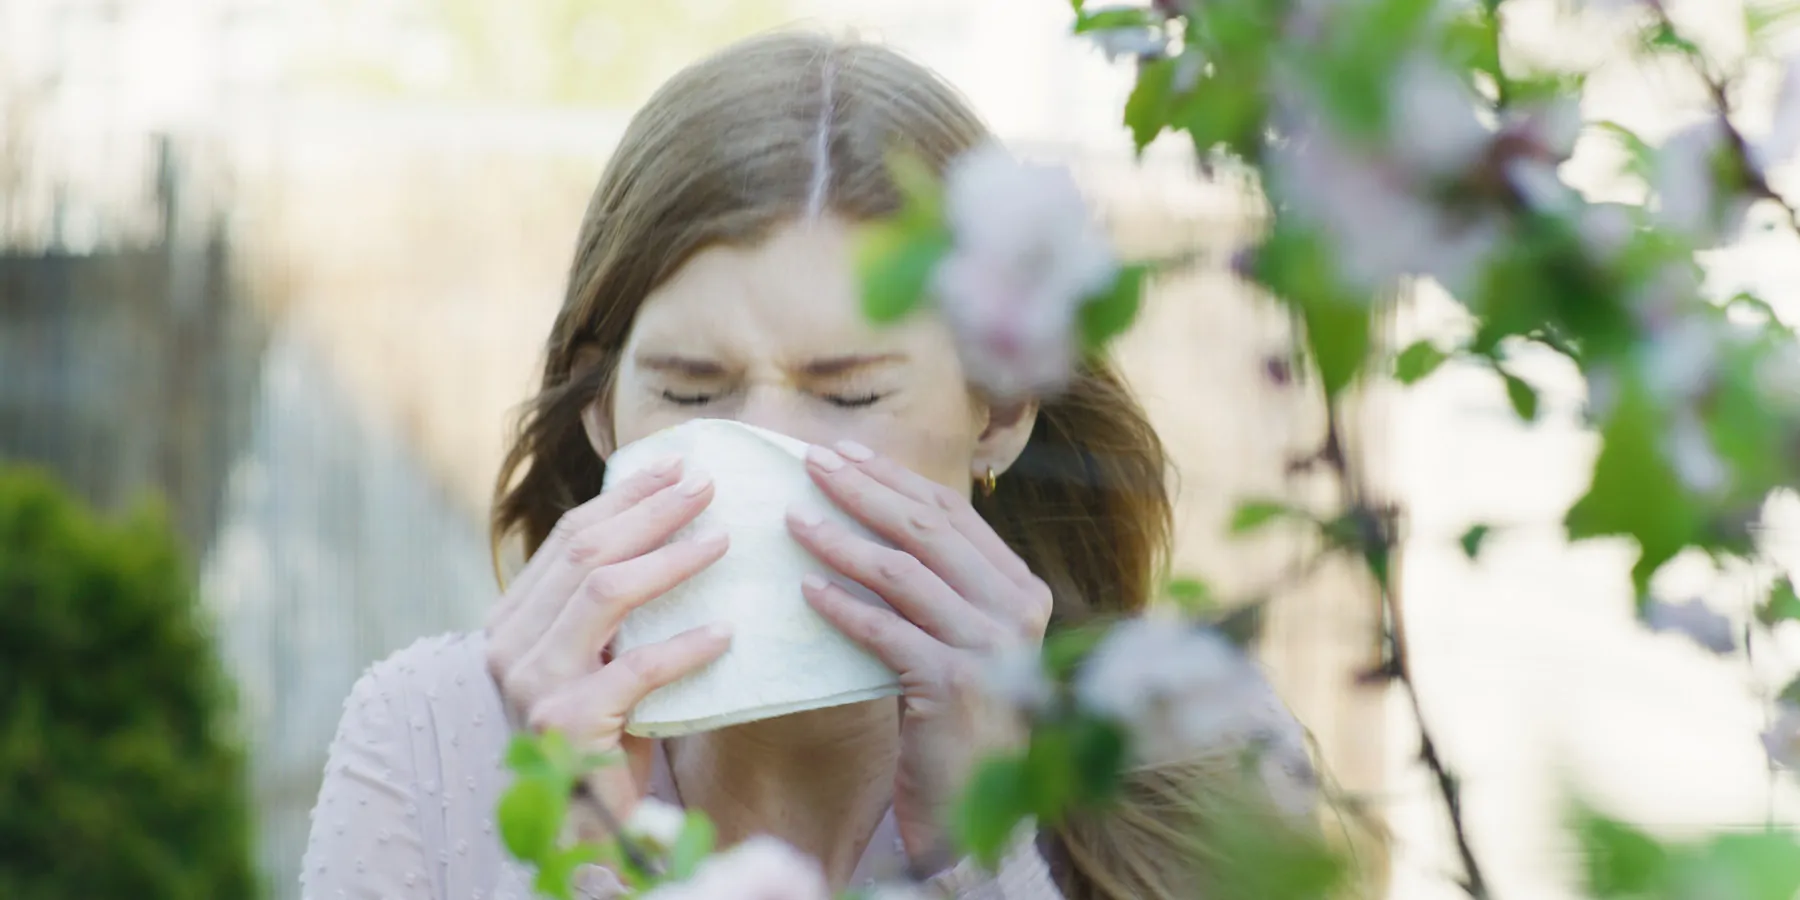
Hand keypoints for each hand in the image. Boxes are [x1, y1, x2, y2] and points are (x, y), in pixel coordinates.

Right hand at [485, 457, 732, 831]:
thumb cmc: (606, 729)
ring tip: (722, 542)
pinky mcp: (567, 723)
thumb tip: (668, 517)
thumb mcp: (598, 655)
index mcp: (512, 620)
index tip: (677, 467)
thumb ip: (608, 603)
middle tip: (708, 487)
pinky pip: (636, 668)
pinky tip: (725, 632)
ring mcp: (532, 684)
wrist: (589, 822)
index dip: (625, 497)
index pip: (570, 537)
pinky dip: (685, 646)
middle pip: (586, 553)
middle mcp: (510, 646)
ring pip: (605, 593)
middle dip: (651, 511)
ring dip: (670, 560)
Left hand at [785, 440, 1052, 869]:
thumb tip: (874, 510)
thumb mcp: (960, 640)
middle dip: (864, 490)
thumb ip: (939, 585)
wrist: (972, 808)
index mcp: (1021, 589)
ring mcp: (990, 647)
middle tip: (810, 465)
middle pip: (928, 529)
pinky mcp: (954, 686)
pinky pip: (885, 630)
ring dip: (841, 540)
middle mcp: (1016, 610)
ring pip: (903, 572)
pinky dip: (843, 606)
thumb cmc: (954, 719)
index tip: (846, 453)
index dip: (897, 478)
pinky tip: (805, 589)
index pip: (953, 514)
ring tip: (793, 521)